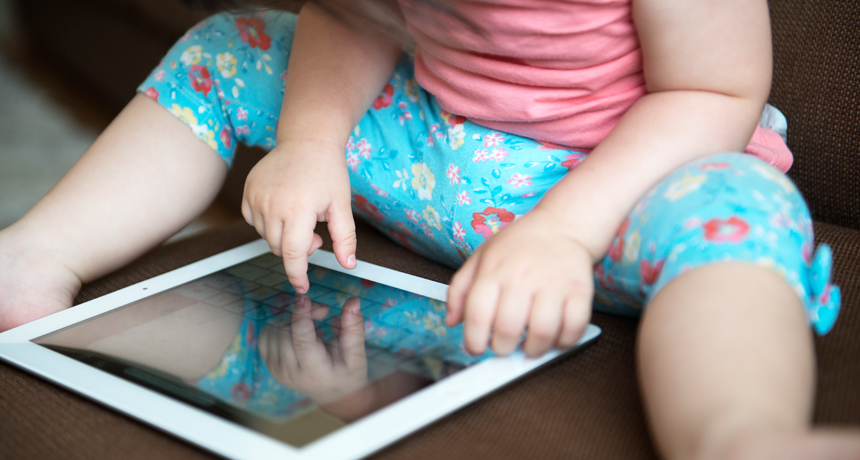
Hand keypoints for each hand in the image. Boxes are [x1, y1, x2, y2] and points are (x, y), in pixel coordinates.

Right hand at [242, 138, 355, 292]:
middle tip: (316, 232)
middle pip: (280, 248)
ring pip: (266, 237)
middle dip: (298, 249)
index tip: (301, 287)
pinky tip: (285, 209)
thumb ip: (345, 238)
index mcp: (298, 209)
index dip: (297, 275)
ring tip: (302, 217)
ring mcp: (256, 197)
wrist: (307, 141)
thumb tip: (348, 265)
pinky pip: (254, 222)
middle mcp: (272, 204)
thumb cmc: (327, 172)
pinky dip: (269, 224)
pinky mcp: (247, 192)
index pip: (293, 254)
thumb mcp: (341, 205)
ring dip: (284, 237)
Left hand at [259, 296, 367, 404]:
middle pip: (285, 332)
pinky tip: (296, 329)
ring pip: (273, 331)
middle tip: (324, 311)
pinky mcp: (270, 364)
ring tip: (312, 323)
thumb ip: (354, 327)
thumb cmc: (347, 372)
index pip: (301, 341)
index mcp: (314, 372)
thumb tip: (353, 301)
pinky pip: (265, 336)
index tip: (304, 297)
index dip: (301, 316)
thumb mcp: (357, 353)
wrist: (332, 394)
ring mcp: (276, 370)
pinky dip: (279, 325)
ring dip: (291, 318)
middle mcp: (290, 373)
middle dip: (302, 313)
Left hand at [446, 208, 593, 356]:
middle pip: (509, 329)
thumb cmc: (518, 245)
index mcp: (494, 270)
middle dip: (502, 349)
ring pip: (543, 333)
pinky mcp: (579, 290)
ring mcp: (553, 283)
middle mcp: (522, 276)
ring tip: (529, 346)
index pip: (477, 315)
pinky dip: (564, 342)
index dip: (473, 340)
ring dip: (533, 350)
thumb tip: (452, 321)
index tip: (476, 347)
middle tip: (504, 346)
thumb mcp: (480, 258)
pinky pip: (574, 328)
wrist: (561, 225)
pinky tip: (554, 337)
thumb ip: (460, 289)